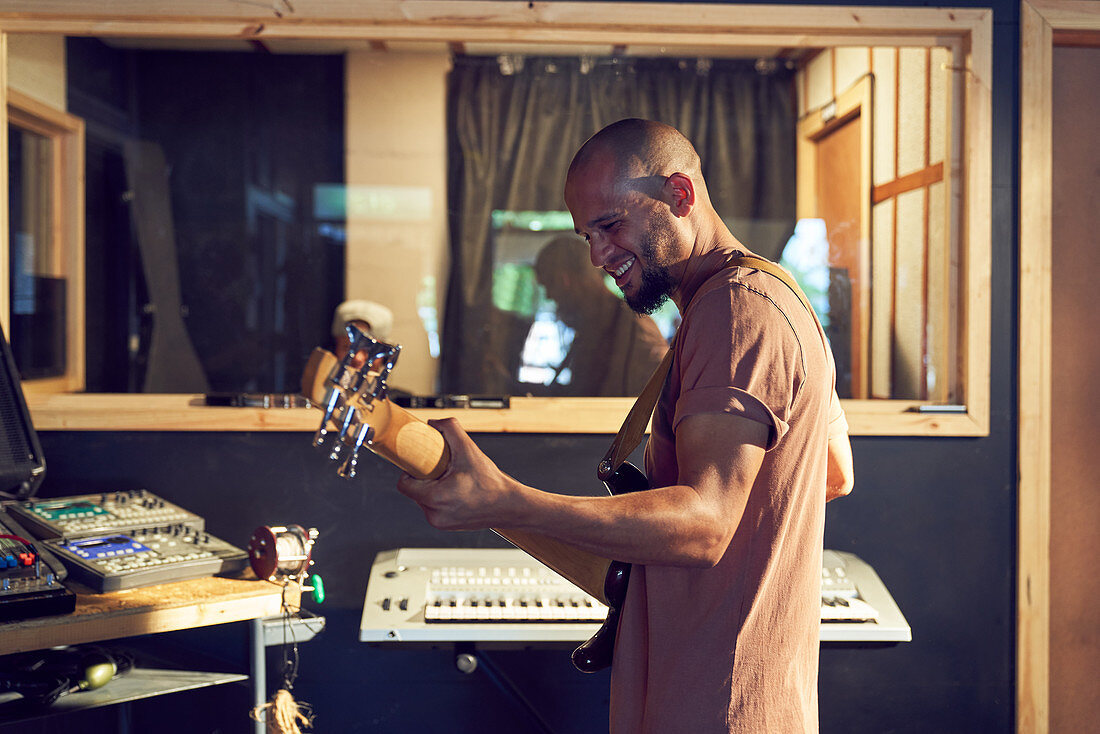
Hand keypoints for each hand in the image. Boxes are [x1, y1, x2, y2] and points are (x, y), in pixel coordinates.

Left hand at [395, 418, 519, 530]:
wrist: (509, 506)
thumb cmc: (491, 483)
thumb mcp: (469, 450)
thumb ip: (450, 429)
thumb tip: (433, 423)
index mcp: (435, 498)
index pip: (404, 483)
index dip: (411, 469)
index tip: (422, 462)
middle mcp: (434, 514)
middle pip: (414, 490)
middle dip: (425, 477)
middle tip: (442, 469)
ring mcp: (440, 522)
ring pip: (423, 499)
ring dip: (432, 488)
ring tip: (452, 480)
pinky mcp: (446, 525)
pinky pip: (434, 507)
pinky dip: (440, 498)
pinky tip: (456, 491)